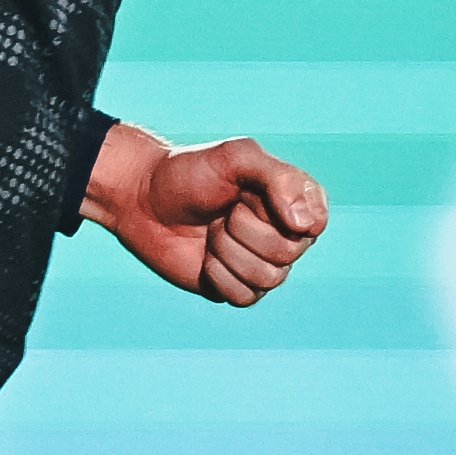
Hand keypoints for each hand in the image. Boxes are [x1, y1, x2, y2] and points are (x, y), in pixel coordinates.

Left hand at [88, 120, 327, 304]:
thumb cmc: (191, 172)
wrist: (143, 200)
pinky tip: (205, 257)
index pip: (312, 224)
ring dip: (227, 251)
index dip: (277, 213)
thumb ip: (279, 178)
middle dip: (242, 229)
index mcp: (295, 201)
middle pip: (286, 253)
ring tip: (211, 231)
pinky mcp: (238, 288)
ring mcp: (263, 264)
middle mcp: (286, 235)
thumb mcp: (236, 157)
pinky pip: (244, 297)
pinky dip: (218, 276)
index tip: (246, 195)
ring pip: (267, 278)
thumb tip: (309, 226)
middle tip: (222, 211)